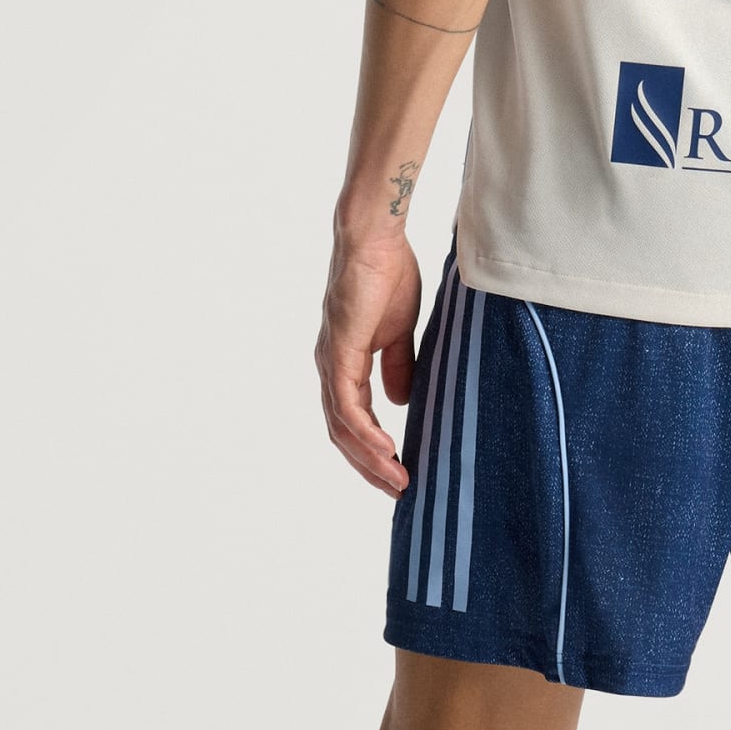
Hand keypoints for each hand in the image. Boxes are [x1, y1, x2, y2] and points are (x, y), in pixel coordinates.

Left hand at [315, 225, 421, 495]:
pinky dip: (364, 432)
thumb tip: (399, 402)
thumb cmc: (387, 273)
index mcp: (344, 362)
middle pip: (343, 434)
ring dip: (369, 459)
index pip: (352, 419)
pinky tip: (387, 449)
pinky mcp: (338, 353)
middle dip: (369, 467)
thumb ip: (397, 365)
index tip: (398, 471)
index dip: (372, 450)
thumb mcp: (400, 330)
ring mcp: (331, 362)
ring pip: (342, 428)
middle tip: (398, 490)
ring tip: (397, 480)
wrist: (375, 238)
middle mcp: (330, 368)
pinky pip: (347, 405)